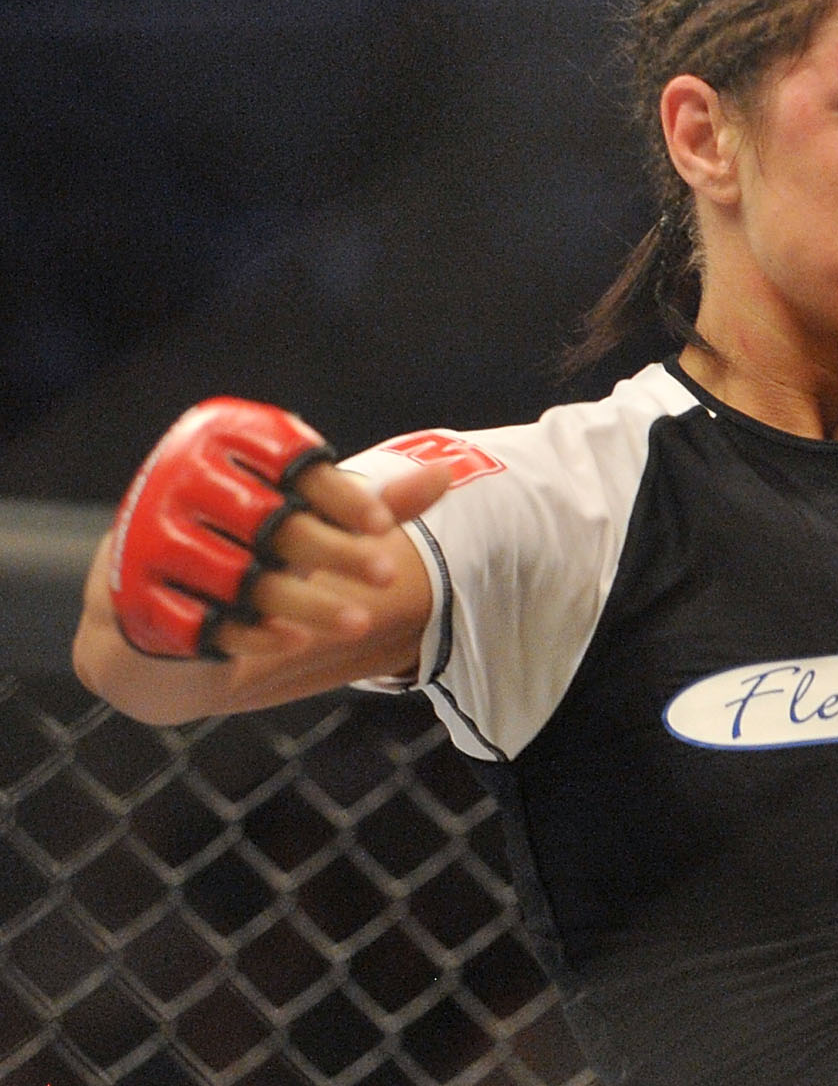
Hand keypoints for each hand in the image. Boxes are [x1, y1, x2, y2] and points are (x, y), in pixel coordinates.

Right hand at [109, 400, 445, 660]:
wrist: (150, 580)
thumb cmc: (250, 532)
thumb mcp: (307, 510)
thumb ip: (371, 500)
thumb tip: (447, 478)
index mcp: (216, 445)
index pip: (285, 462)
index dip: (338, 495)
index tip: (383, 526)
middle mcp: (177, 486)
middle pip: (268, 522)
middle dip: (334, 553)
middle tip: (389, 575)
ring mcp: (151, 543)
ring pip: (239, 577)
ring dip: (304, 602)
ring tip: (361, 622)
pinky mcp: (142, 600)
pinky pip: (201, 620)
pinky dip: (251, 632)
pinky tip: (295, 640)